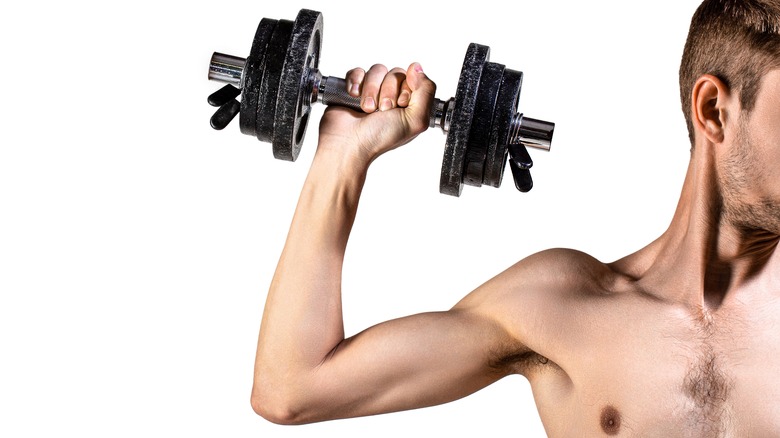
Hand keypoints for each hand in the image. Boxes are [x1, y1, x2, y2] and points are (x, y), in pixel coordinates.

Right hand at [317, 63, 435, 167]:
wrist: (348, 143)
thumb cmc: (379, 139)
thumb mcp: (415, 120)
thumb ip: (426, 92)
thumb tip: (418, 67)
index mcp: (409, 107)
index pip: (414, 79)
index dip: (406, 89)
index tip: (400, 105)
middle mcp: (392, 98)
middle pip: (395, 73)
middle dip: (388, 91)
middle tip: (382, 110)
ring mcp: (373, 92)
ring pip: (377, 70)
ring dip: (371, 89)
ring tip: (367, 108)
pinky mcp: (354, 88)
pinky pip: (358, 71)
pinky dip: (356, 81)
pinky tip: (354, 96)